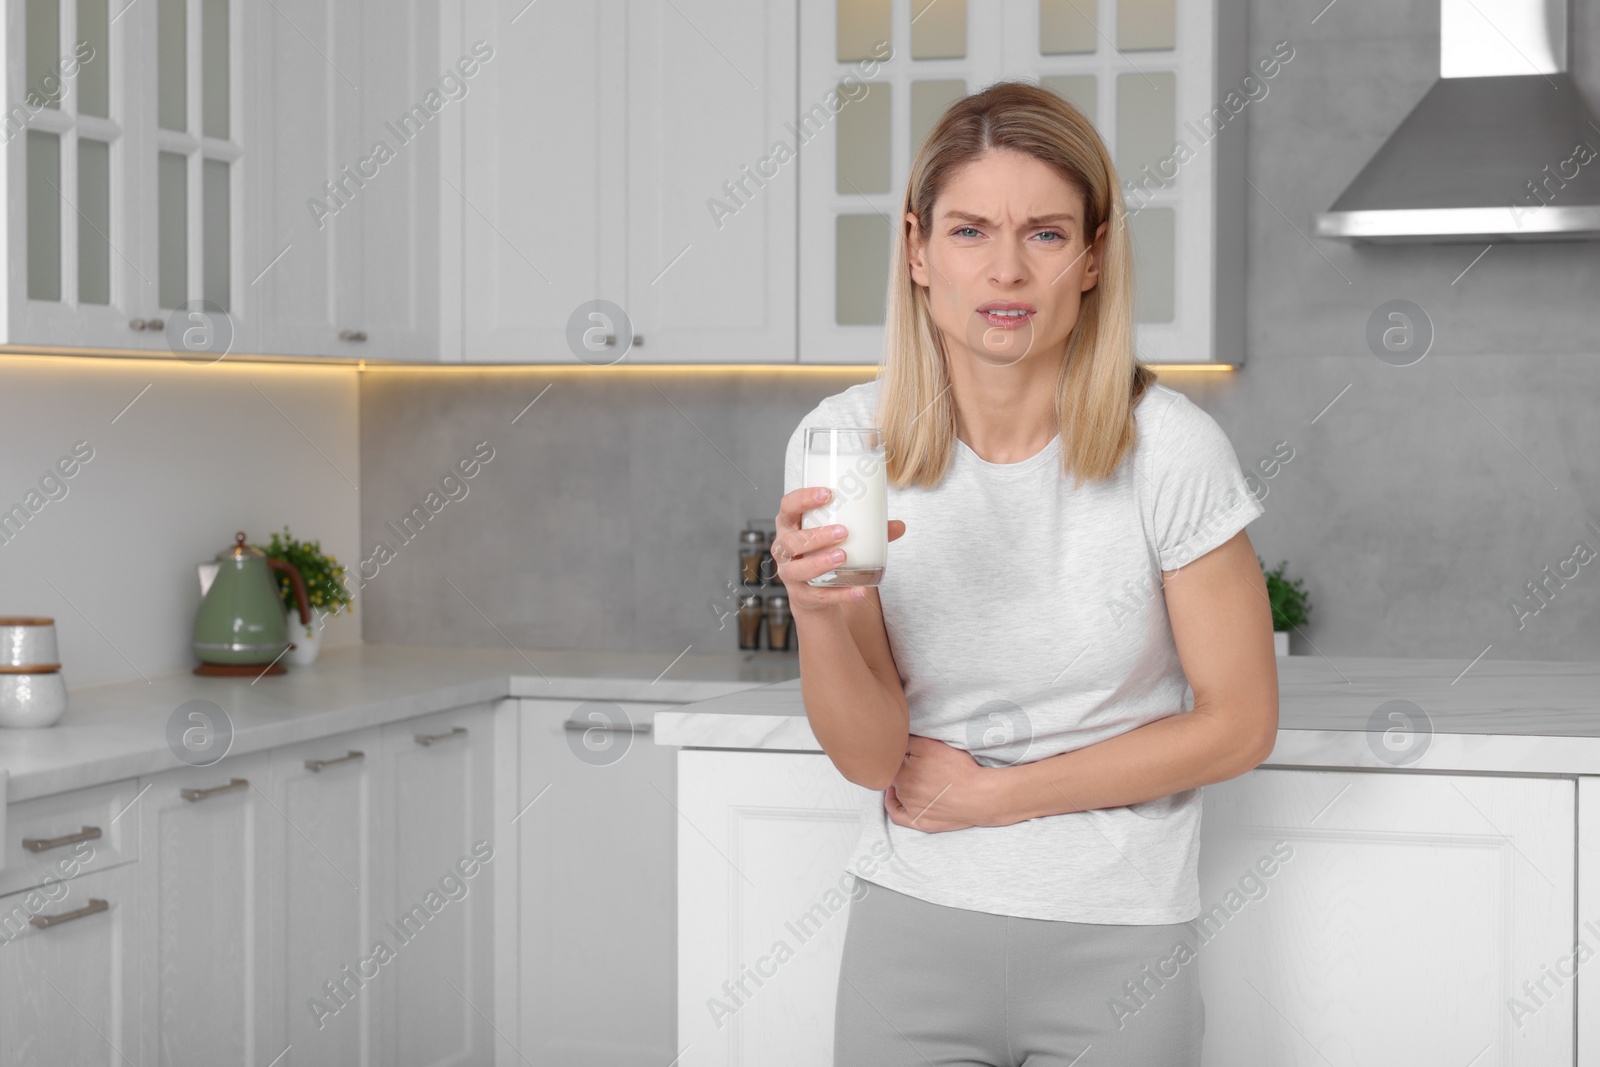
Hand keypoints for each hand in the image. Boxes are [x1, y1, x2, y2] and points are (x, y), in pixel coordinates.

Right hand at [772, 485, 905, 614]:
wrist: (813, 591)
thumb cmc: (823, 551)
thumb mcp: (838, 537)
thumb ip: (867, 531)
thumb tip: (899, 526)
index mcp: (791, 525)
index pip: (788, 506)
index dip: (803, 498)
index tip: (827, 493)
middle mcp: (784, 549)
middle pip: (792, 541)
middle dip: (816, 536)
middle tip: (843, 531)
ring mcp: (790, 574)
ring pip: (799, 569)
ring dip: (820, 563)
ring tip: (843, 557)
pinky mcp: (802, 595)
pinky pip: (818, 596)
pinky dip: (840, 594)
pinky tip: (859, 591)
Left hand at [884, 735, 995, 832]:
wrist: (979, 796)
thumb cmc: (958, 770)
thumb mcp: (929, 745)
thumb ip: (906, 742)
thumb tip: (892, 742)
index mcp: (900, 771)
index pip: (892, 760)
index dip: (902, 754)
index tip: (911, 752)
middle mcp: (902, 791)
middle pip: (895, 775)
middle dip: (902, 768)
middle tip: (919, 762)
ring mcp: (910, 808)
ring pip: (898, 792)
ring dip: (902, 784)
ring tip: (919, 776)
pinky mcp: (920, 822)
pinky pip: (897, 816)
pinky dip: (893, 806)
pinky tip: (894, 797)